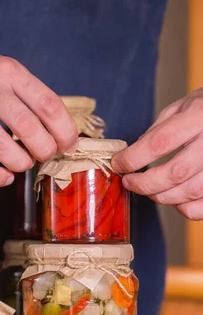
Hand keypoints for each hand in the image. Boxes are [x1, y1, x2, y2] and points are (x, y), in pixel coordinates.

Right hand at [0, 37, 77, 186]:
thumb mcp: (3, 70)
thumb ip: (27, 96)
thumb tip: (58, 133)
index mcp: (9, 71)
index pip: (48, 104)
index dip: (64, 130)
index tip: (68, 145)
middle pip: (27, 126)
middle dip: (44, 150)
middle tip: (44, 156)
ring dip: (19, 163)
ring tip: (22, 163)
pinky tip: (2, 177)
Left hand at [112, 89, 202, 219]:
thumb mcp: (182, 106)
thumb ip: (159, 130)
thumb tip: (133, 154)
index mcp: (197, 117)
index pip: (159, 142)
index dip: (133, 158)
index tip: (118, 163)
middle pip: (175, 173)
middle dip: (144, 183)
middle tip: (129, 182)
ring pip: (190, 192)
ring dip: (162, 196)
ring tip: (148, 189)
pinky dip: (185, 208)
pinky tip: (175, 198)